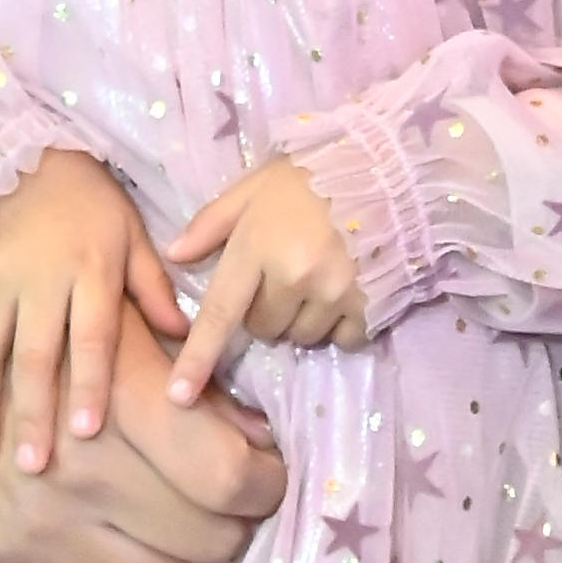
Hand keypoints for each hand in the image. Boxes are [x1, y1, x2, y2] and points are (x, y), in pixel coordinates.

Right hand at [0, 146, 183, 477]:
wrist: (25, 155)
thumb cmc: (90, 205)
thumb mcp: (131, 236)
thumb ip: (153, 289)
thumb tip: (186, 338)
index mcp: (89, 269)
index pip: (90, 335)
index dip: (88, 383)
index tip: (86, 431)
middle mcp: (38, 278)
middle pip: (33, 354)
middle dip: (32, 412)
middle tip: (34, 467)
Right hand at [0, 314, 280, 562]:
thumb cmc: (68, 353)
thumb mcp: (135, 334)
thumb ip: (200, 382)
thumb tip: (261, 441)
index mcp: (117, 403)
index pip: (224, 475)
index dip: (264, 483)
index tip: (266, 476)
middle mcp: (79, 472)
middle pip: (207, 538)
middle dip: (233, 523)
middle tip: (224, 503)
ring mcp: (44, 526)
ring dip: (184, 556)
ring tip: (175, 521)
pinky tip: (122, 533)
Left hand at [162, 153, 362, 394]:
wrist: (388, 166)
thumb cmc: (313, 174)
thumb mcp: (255, 186)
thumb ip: (212, 222)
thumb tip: (173, 255)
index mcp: (257, 247)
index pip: (220, 313)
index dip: (198, 357)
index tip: (178, 396)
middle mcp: (293, 277)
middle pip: (263, 329)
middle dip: (266, 311)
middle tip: (285, 274)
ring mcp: (334, 293)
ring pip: (302, 337)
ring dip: (303, 320)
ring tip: (319, 279)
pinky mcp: (369, 302)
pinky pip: (344, 338)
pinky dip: (342, 325)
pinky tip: (348, 292)